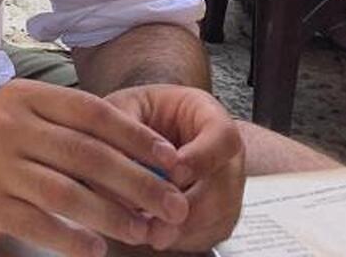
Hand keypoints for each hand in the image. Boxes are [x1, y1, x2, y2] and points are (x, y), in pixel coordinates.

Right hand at [0, 80, 190, 256]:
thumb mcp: (29, 118)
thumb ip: (74, 129)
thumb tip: (146, 156)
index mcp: (27, 97)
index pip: (91, 111)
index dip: (135, 136)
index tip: (171, 160)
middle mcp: (10, 125)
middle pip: (85, 154)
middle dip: (136, 181)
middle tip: (172, 205)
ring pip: (65, 192)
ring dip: (110, 215)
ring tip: (141, 231)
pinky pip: (38, 224)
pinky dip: (71, 239)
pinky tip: (97, 249)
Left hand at [104, 85, 244, 251]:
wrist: (146, 128)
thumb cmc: (139, 113)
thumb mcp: (128, 106)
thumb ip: (125, 127)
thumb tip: (120, 159)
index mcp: (208, 115)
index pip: (223, 137)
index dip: (202, 157)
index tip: (175, 171)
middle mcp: (224, 153)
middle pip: (224, 186)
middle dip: (190, 206)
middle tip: (159, 217)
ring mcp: (225, 187)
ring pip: (218, 216)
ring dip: (185, 228)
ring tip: (151, 232)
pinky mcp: (215, 216)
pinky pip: (208, 234)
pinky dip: (182, 239)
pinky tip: (156, 235)